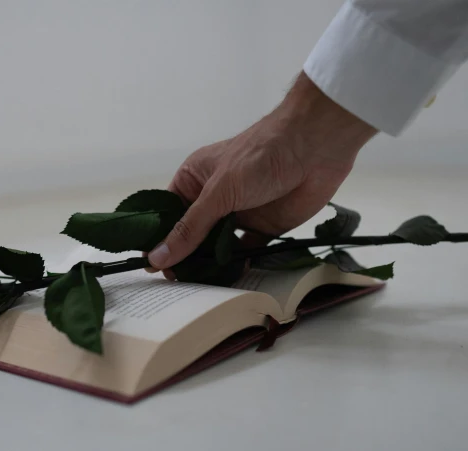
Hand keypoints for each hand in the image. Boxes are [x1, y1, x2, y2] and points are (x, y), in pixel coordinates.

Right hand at [148, 72, 377, 278]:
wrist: (316, 147)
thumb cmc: (261, 155)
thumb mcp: (218, 193)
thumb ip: (190, 229)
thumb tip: (157, 257)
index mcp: (193, 180)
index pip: (167, 215)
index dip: (158, 240)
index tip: (150, 267)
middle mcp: (212, 198)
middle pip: (190, 235)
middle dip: (183, 257)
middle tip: (176, 284)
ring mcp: (237, 214)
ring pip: (216, 247)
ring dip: (209, 264)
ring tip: (198, 287)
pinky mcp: (262, 227)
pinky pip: (244, 252)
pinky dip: (237, 265)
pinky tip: (229, 279)